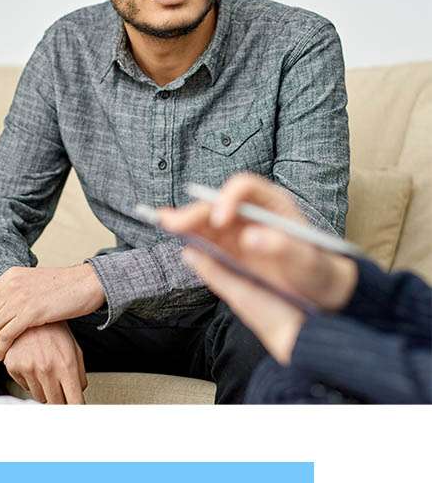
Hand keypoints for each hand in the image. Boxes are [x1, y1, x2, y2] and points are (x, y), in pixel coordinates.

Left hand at [0, 263, 103, 360]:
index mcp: (12, 275)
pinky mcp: (30, 313)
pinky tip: (4, 354)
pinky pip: (6, 335)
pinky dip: (2, 347)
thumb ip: (19, 290)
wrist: (87, 283)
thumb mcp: (36, 281)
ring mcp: (20, 298)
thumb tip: (6, 307)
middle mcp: (12, 284)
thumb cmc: (67, 285)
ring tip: (0, 349)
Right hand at [3, 321, 87, 403]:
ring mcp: (29, 369)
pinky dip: (31, 381)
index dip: (76, 408)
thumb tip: (79, 393)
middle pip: (56, 403)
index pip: (74, 401)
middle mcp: (47, 369)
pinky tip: (35, 365)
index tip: (77, 409)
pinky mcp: (14, 367)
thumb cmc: (54, 330)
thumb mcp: (74, 348)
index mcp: (66, 364)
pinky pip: (25, 388)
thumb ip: (79, 374)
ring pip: (40, 397)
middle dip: (61, 399)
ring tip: (47, 370)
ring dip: (45, 390)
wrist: (31, 314)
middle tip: (62, 390)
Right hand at [159, 173, 357, 363]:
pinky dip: (189, 236)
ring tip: (162, 221)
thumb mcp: (310, 262)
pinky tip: (173, 233)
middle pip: (217, 204)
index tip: (221, 218)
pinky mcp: (230, 251)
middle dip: (195, 211)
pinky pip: (205, 240)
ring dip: (185, 221)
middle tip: (172, 222)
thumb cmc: (320, 272)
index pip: (245, 187)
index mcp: (274, 205)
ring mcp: (239, 232)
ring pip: (206, 221)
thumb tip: (250, 238)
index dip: (229, 198)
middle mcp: (252, 214)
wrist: (322, 295)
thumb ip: (285, 248)